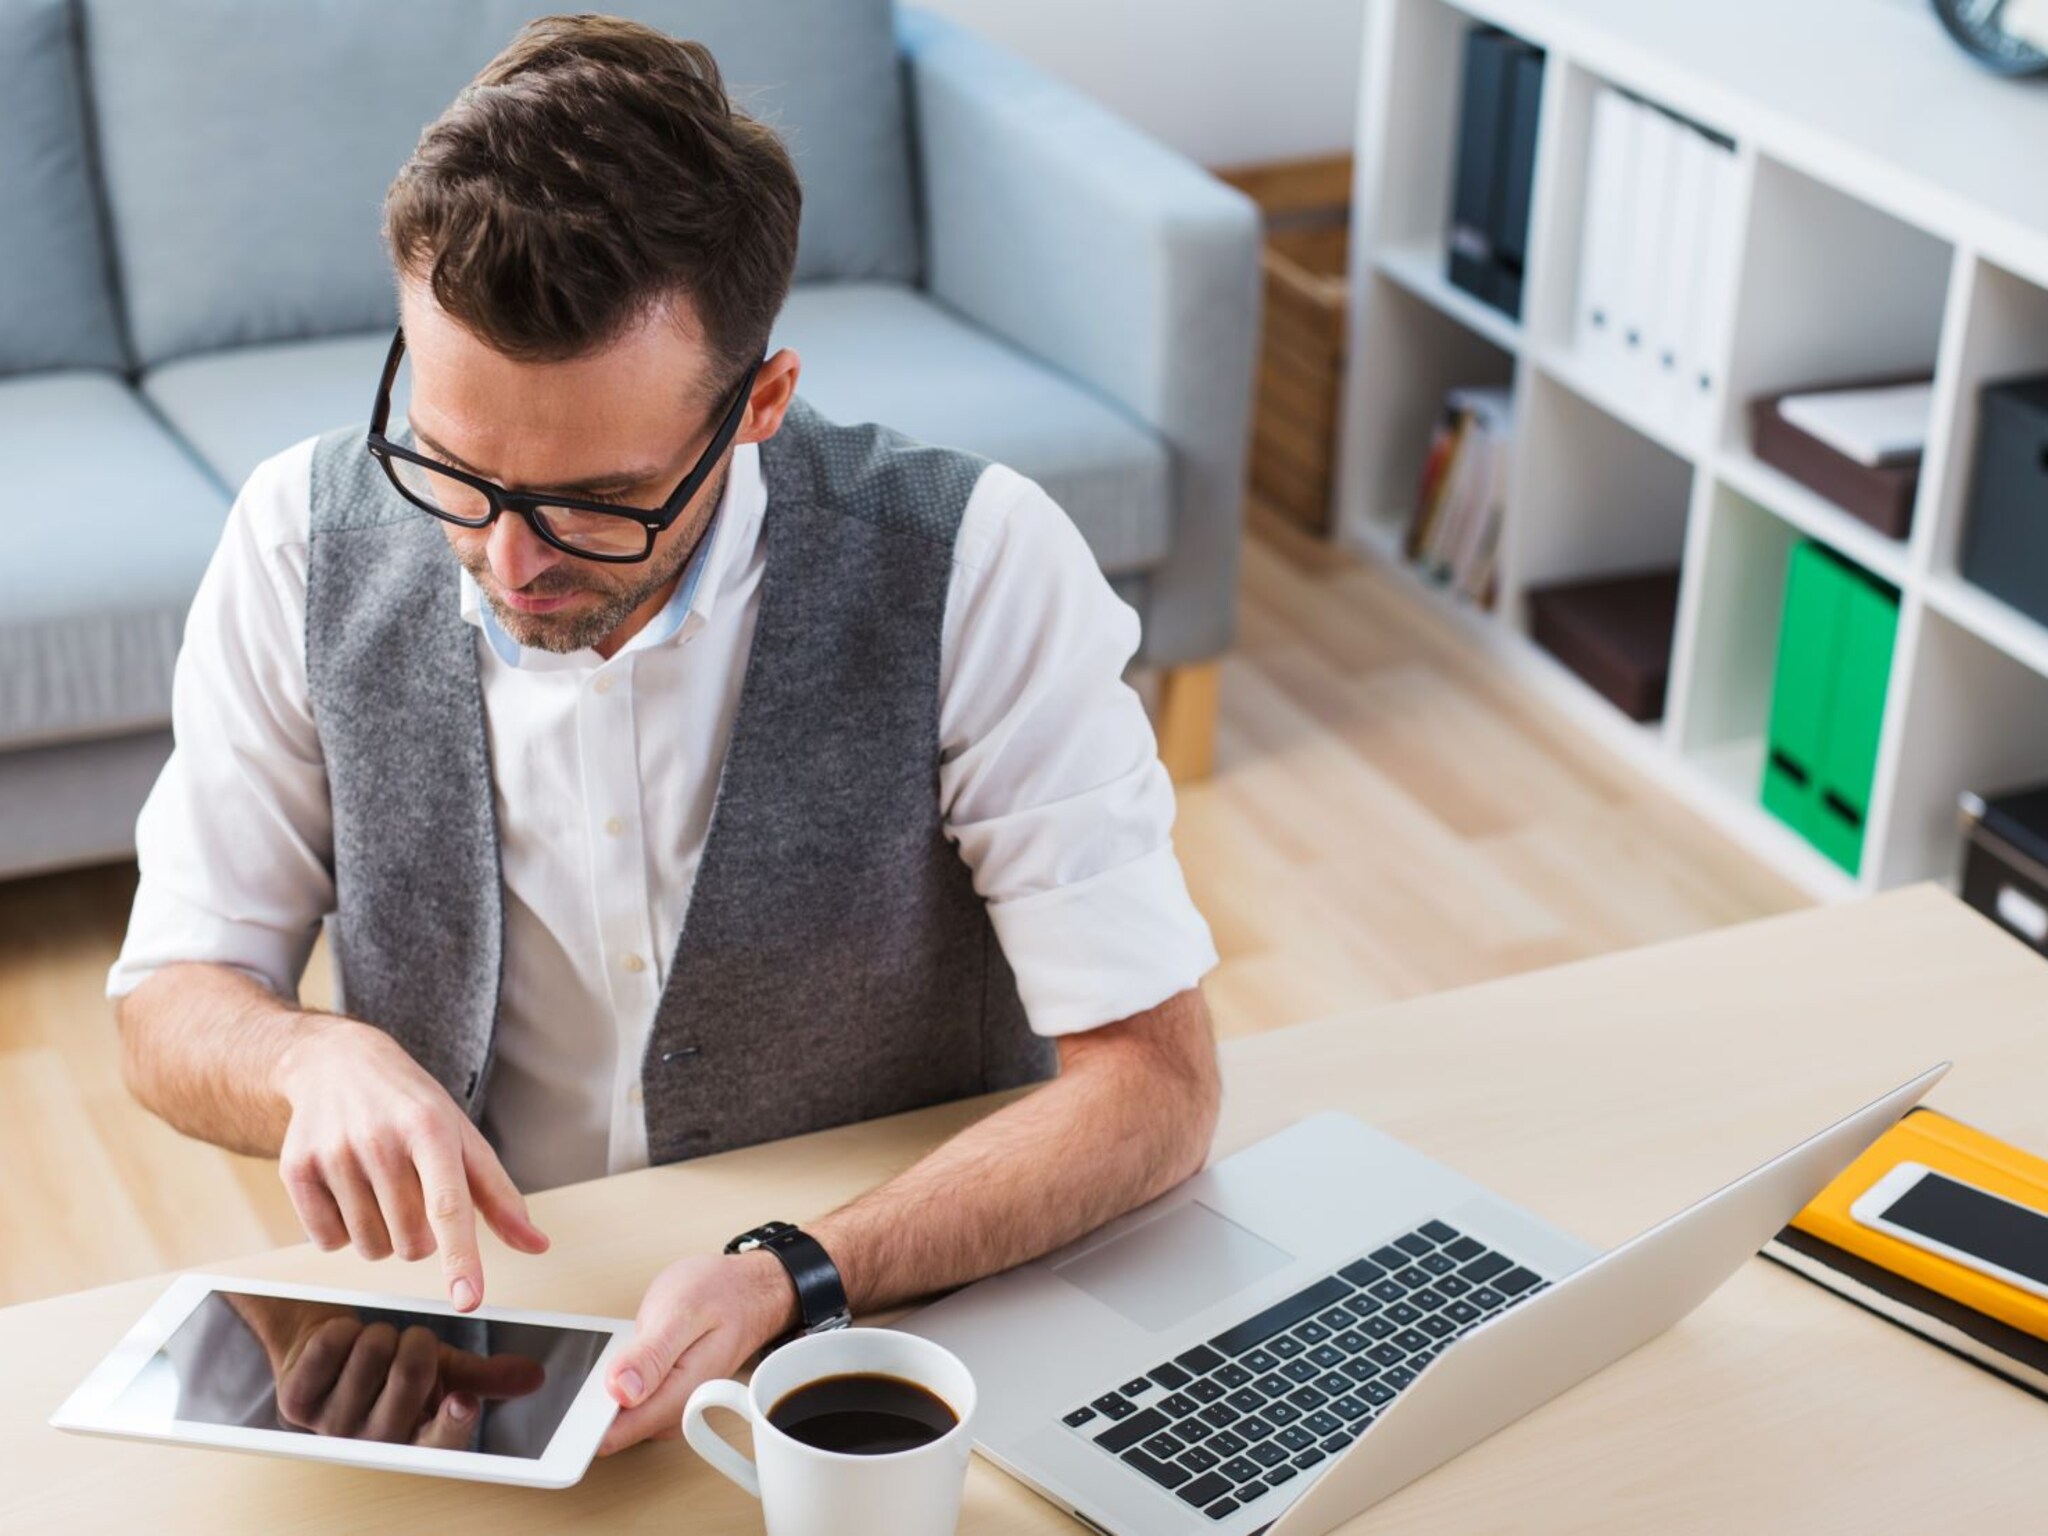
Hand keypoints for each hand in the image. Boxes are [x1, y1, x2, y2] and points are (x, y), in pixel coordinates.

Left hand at [267, 1305, 545, 1445]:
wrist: (326, 1349)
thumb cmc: (388, 1363)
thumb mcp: (440, 1368)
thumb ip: (485, 1374)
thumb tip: (533, 1376)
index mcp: (415, 1439)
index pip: (441, 1442)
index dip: (451, 1423)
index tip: (463, 1400)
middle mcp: (375, 1443)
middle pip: (411, 1373)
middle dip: (416, 1340)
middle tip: (409, 1342)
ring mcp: (332, 1427)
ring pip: (373, 1350)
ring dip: (378, 1331)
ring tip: (371, 1344)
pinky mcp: (294, 1403)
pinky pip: (333, 1343)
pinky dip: (341, 1327)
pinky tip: (340, 1342)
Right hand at [272, 1017, 549, 1310]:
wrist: (337, 1064)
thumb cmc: (412, 1108)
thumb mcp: (462, 1138)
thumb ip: (499, 1197)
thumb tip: (538, 1245)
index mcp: (431, 1129)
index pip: (449, 1206)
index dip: (461, 1258)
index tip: (468, 1300)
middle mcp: (380, 1140)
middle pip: (411, 1243)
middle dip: (420, 1235)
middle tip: (413, 1192)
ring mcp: (333, 1154)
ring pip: (370, 1249)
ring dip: (383, 1236)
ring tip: (380, 1190)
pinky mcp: (295, 1169)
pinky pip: (327, 1242)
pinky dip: (342, 1232)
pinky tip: (347, 1191)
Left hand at [597, 1251, 797, 1455]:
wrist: (748, 1291)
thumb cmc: (721, 1294)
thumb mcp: (683, 1310)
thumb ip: (652, 1354)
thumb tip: (620, 1390)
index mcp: (681, 1395)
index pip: (617, 1433)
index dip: (585, 1418)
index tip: (573, 1394)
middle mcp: (677, 1411)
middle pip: (612, 1427)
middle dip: (592, 1399)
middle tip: (605, 1353)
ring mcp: (670, 1407)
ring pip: (616, 1415)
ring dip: (603, 1389)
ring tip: (619, 1347)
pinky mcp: (663, 1398)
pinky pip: (625, 1402)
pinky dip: (615, 1380)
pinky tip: (624, 1353)